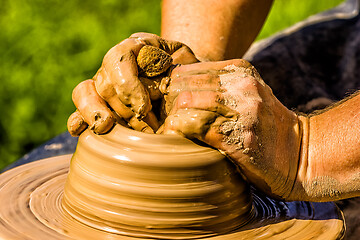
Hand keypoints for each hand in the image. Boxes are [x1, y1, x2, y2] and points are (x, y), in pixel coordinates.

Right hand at [67, 33, 197, 135]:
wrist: (185, 83)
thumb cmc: (189, 74)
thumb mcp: (190, 66)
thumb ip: (178, 72)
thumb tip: (168, 93)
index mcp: (137, 48)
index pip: (119, 60)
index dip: (128, 87)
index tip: (145, 108)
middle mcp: (116, 64)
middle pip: (106, 85)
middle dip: (127, 112)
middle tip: (150, 128)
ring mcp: (104, 83)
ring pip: (87, 96)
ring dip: (106, 120)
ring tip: (121, 133)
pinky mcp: (99, 103)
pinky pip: (79, 109)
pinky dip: (78, 120)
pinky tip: (80, 130)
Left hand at [161, 59, 301, 199]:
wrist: (298, 154)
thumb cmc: (264, 125)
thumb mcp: (245, 94)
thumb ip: (216, 87)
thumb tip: (175, 92)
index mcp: (238, 69)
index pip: (185, 71)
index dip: (171, 90)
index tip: (168, 106)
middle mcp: (240, 84)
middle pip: (182, 85)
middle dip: (168, 104)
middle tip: (165, 120)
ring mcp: (241, 109)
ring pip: (186, 103)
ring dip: (172, 119)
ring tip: (172, 131)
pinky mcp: (238, 135)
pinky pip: (195, 127)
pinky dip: (182, 133)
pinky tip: (180, 140)